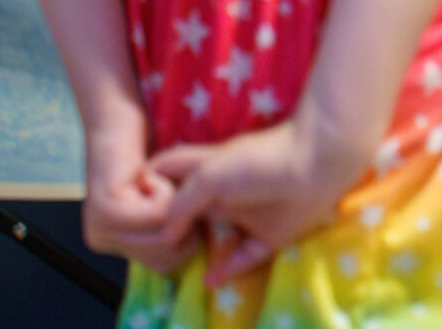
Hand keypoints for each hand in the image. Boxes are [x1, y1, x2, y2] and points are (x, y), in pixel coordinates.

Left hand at [81, 106, 193, 272]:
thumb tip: (195, 250)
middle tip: (170, 190)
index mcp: (113, 244)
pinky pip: (158, 214)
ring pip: (164, 237)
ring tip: (160, 182)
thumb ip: (170, 228)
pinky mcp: (106, 210)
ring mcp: (99, 228)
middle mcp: (100, 241)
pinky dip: (165, 191)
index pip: (166, 264)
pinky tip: (149, 175)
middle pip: (167, 257)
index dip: (186, 234)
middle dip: (184, 221)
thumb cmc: (151, 157)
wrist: (116, 121)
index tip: (177, 202)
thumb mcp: (165, 201)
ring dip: (175, 204)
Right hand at [151, 115, 368, 280]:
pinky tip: (211, 280)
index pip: (169, 173)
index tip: (124, 203)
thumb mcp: (210, 175)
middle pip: (190, 212)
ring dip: (199, 251)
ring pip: (216, 238)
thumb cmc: (259, 160)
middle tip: (143, 248)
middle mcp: (224, 193)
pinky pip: (245, 258)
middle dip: (170, 227)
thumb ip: (182, 203)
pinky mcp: (270, 235)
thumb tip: (165, 233)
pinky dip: (229, 269)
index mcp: (207, 170)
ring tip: (172, 267)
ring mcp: (247, 214)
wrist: (316, 163)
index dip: (148, 184)